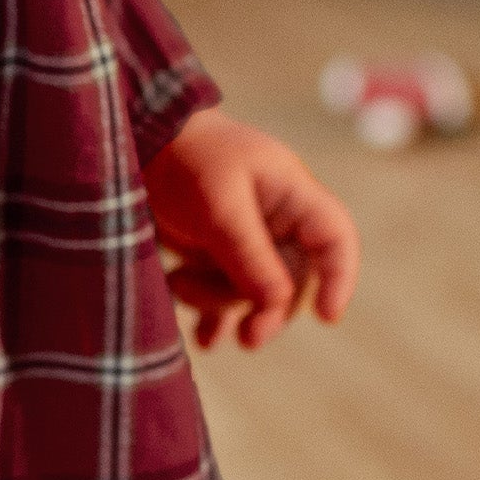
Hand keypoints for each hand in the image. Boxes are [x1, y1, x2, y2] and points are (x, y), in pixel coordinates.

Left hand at [144, 107, 358, 349]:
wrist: (139, 141)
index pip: (334, 236)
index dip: (340, 276)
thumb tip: (280, 303)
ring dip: (220, 302)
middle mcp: (276, 219)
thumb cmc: (185, 158)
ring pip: (253, 293)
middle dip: (265, 309)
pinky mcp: (216, 254)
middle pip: (290, 280)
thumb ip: (249, 253)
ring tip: (178, 285)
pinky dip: (214, 318)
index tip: (326, 317)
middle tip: (247, 338)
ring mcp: (247, 239)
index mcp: (290, 193)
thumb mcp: (218, 204)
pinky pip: (227, 298)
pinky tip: (203, 338)